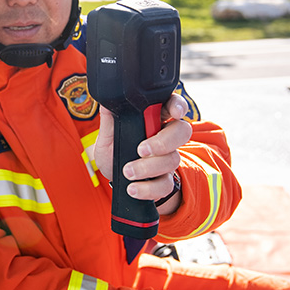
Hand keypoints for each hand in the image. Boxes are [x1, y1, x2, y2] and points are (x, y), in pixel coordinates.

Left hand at [94, 93, 190, 214]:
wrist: (116, 181)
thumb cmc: (114, 152)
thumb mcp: (106, 136)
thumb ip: (109, 119)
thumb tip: (107, 101)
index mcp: (152, 119)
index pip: (172, 105)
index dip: (178, 105)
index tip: (175, 112)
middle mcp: (164, 137)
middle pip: (182, 131)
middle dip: (164, 141)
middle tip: (141, 150)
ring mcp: (167, 159)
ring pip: (172, 160)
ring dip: (148, 167)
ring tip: (127, 172)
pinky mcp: (165, 180)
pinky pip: (165, 185)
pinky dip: (147, 189)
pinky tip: (132, 188)